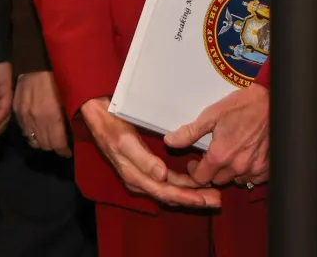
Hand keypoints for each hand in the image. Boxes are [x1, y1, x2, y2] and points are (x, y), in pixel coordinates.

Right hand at [13, 71, 70, 157]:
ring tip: (48, 136)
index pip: (57, 144)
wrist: (36, 63)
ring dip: (42, 141)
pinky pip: (24, 131)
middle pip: (45, 145)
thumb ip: (68, 117)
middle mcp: (36, 119)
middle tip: (59, 143)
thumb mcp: (68, 97)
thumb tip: (73, 133)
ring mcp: (24, 116)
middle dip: (54, 147)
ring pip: (33, 141)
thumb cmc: (57, 78)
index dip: (63, 151)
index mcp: (51, 116)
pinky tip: (37, 127)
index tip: (67, 151)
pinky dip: (31, 133)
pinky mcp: (16, 111)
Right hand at [81, 97, 220, 207]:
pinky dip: (182, 182)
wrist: (98, 116)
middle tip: (217, 200)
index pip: (165, 193)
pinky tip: (195, 181)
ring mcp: (143, 174)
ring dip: (191, 192)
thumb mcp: (125, 141)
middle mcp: (140, 180)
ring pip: (171, 189)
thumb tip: (163, 176)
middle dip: (194, 199)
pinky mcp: (146, 167)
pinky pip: (167, 180)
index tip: (204, 199)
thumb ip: (143, 159)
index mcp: (135, 177)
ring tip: (212, 194)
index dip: (186, 197)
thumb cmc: (111, 126)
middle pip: (171, 195)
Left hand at [164, 83, 268, 186]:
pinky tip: (244, 157)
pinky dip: (246, 171)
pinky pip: (252, 178)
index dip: (194, 171)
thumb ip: (189, 132)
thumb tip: (170, 140)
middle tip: (211, 155)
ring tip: (228, 154)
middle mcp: (237, 166)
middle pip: (217, 181)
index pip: (200, 179)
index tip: (195, 161)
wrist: (269, 103)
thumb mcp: (211, 115)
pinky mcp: (266, 168)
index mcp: (220, 155)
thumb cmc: (242, 106)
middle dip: (211, 170)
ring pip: (234, 180)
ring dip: (228, 171)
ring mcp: (253, 169)